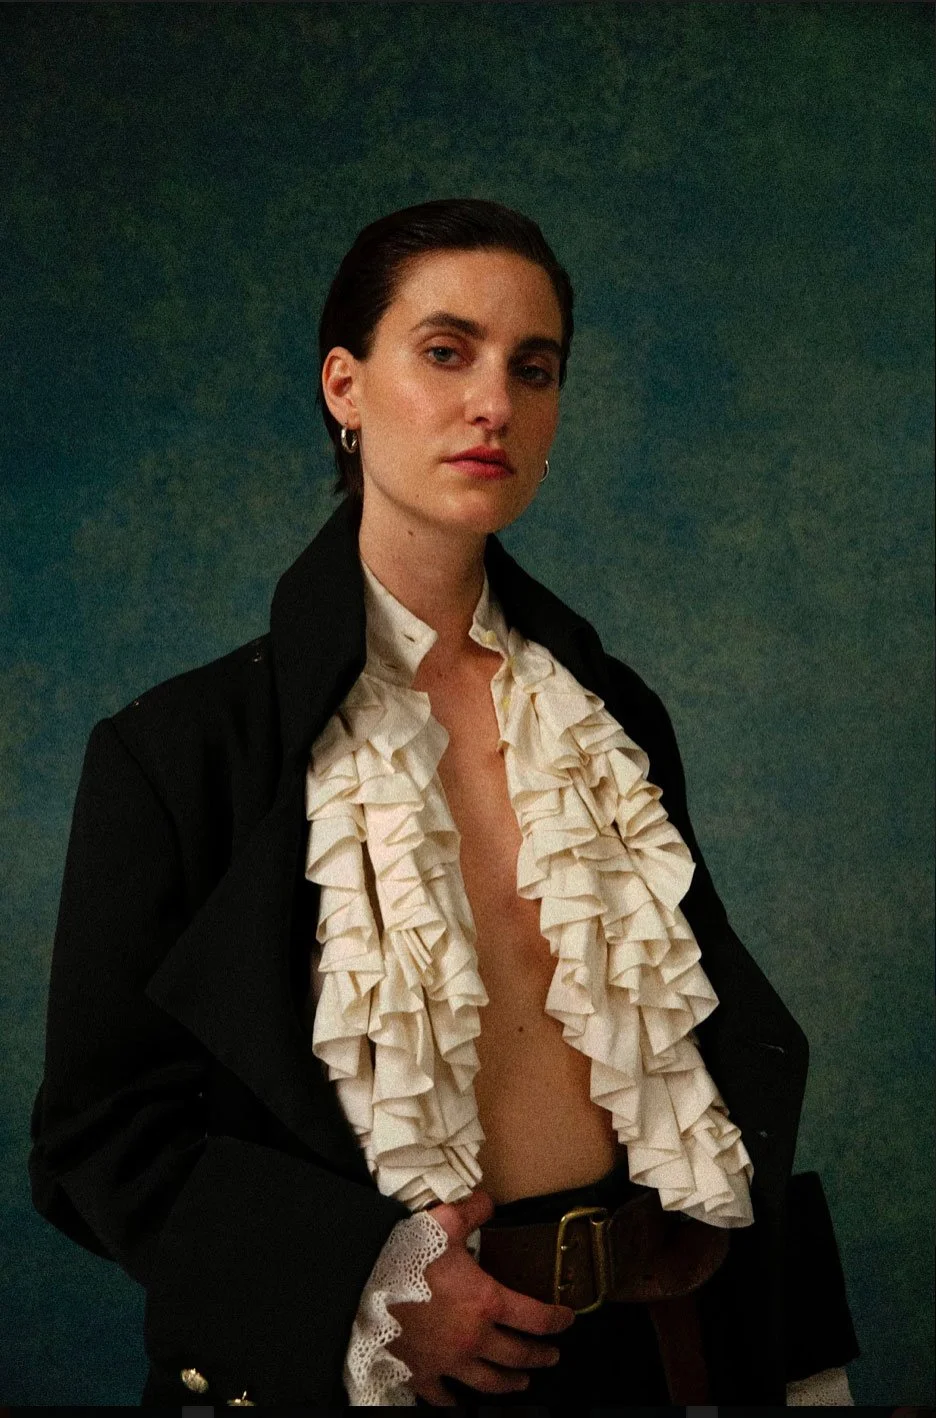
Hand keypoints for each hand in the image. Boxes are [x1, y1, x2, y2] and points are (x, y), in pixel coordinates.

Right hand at [385, 1187, 575, 1406]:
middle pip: (518, 1355)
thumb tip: (488, 1201)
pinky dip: (453, 1400)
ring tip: (522, 1383)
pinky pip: (443, 1396)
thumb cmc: (406, 1257)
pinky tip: (458, 1400)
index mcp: (486, 1303)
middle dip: (539, 1356)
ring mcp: (448, 1361)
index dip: (556, 1319)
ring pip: (488, 1382)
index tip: (567, 1320)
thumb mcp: (444, 1223)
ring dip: (509, 1384)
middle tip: (551, 1356)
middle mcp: (474, 1339)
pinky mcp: (422, 1373)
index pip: (535, 1317)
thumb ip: (472, 1212)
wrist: (362, 1288)